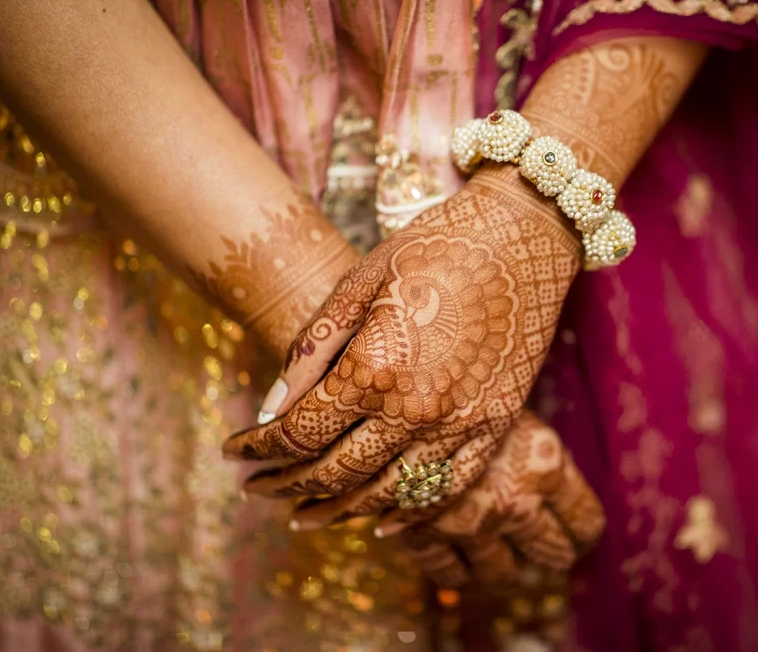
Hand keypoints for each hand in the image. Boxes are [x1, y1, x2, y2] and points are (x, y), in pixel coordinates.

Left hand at [224, 165, 581, 527]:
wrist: (524, 234)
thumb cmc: (435, 245)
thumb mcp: (360, 281)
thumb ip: (313, 349)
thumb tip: (268, 407)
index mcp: (375, 367)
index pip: (298, 432)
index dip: (258, 448)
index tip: (234, 450)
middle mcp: (417, 409)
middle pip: (336, 471)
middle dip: (287, 483)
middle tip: (256, 488)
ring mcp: (462, 424)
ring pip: (387, 493)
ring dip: (339, 510)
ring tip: (304, 515)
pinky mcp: (496, 426)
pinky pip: (447, 490)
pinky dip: (409, 513)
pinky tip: (380, 521)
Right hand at [387, 411, 604, 587]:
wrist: (395, 392)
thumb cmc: (463, 388)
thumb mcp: (514, 412)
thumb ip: (539, 455)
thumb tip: (559, 488)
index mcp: (546, 464)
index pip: (585, 521)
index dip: (583, 532)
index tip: (577, 534)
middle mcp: (516, 501)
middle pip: (553, 553)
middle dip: (553, 552)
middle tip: (547, 548)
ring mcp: (471, 524)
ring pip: (502, 572)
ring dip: (506, 567)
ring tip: (503, 556)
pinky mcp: (427, 536)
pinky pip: (450, 575)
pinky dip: (457, 569)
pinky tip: (458, 555)